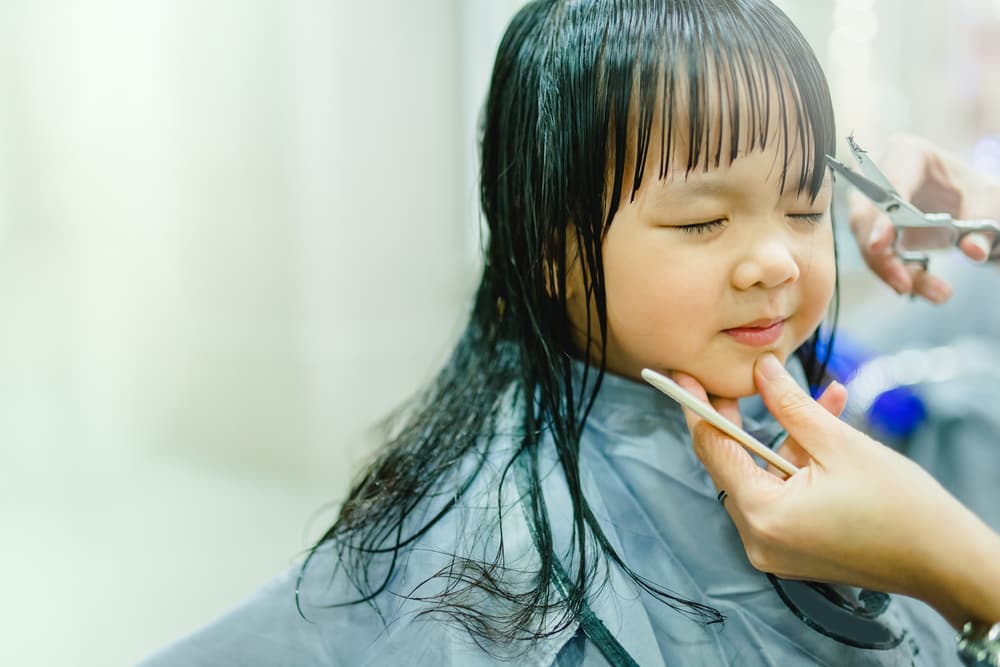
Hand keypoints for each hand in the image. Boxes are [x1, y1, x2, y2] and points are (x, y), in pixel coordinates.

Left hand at [674, 354, 999, 627]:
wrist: (948, 562)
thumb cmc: (900, 508)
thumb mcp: (838, 443)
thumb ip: (790, 405)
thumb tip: (761, 371)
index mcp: (762, 514)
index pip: (713, 450)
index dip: (696, 407)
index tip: (681, 376)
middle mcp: (758, 538)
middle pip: (735, 463)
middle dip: (747, 418)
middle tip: (745, 379)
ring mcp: (775, 548)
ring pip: (764, 475)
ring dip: (788, 437)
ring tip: (825, 401)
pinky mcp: (794, 549)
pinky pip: (782, 494)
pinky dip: (799, 464)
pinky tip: (828, 430)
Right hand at [849, 133, 999, 302]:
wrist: (963, 202)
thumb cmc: (971, 190)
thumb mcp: (987, 200)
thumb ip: (982, 222)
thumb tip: (973, 250)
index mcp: (906, 154)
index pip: (887, 186)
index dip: (881, 216)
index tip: (881, 244)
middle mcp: (878, 177)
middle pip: (865, 220)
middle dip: (883, 257)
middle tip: (904, 284)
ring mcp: (870, 206)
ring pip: (866, 244)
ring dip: (893, 272)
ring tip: (935, 292)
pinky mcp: (871, 231)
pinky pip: (874, 257)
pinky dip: (896, 275)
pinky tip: (919, 286)